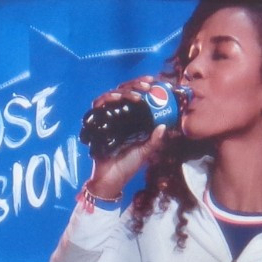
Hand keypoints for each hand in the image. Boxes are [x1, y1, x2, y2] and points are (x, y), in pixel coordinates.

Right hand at [84, 75, 169, 199]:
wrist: (112, 178)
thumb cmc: (127, 165)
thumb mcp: (145, 151)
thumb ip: (154, 140)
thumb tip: (165, 126)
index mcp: (130, 118)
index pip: (135, 95)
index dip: (143, 86)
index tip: (154, 82)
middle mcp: (117, 114)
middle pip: (124, 90)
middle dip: (136, 84)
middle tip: (148, 85)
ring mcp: (106, 116)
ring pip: (113, 94)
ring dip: (125, 90)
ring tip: (137, 94)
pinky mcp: (96, 121)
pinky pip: (99, 104)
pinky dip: (108, 98)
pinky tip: (118, 97)